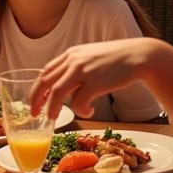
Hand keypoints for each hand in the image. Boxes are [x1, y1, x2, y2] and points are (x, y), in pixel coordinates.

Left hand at [31, 38, 155, 119]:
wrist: (138, 55)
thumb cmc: (115, 59)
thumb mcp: (90, 56)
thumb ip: (75, 67)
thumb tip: (61, 86)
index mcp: (71, 54)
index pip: (45, 72)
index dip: (37, 88)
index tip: (34, 100)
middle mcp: (73, 61)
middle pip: (45, 82)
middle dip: (36, 100)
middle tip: (35, 114)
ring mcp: (83, 71)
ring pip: (57, 94)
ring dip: (52, 109)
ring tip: (53, 117)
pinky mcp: (95, 83)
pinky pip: (79, 102)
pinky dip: (81, 110)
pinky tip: (88, 111)